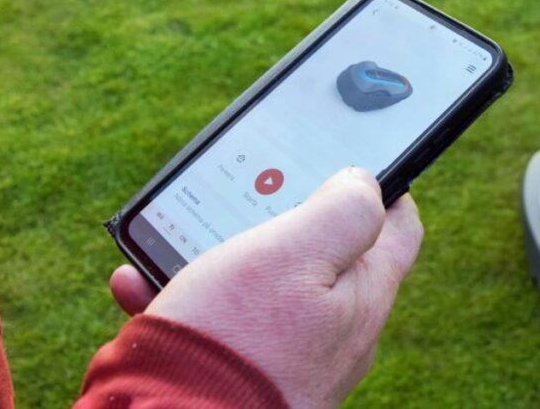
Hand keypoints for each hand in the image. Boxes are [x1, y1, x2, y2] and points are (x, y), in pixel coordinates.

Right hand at [109, 166, 422, 407]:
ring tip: (181, 234)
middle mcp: (336, 334)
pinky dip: (183, 297)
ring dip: (222, 255)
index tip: (357, 161)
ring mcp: (291, 359)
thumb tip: (367, 183)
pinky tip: (139, 279)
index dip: (389, 186)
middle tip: (254, 191)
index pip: (400, 229)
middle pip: (329, 256)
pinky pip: (218, 325)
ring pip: (264, 288)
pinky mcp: (243, 378)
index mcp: (363, 298)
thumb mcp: (294, 255)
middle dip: (291, 219)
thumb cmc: (236, 341)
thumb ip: (343, 213)